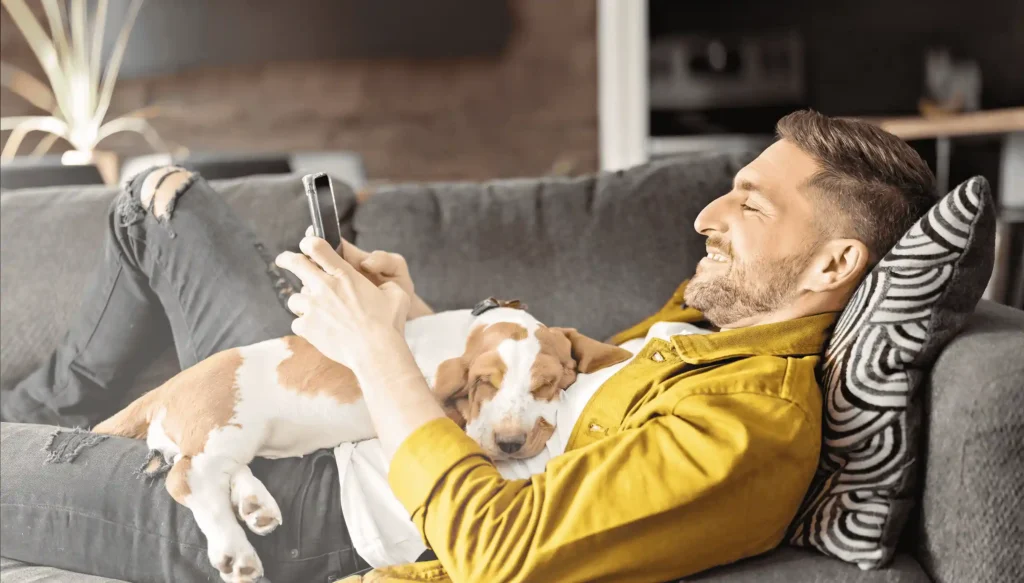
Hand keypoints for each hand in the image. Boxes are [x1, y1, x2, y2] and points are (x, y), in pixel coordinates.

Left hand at [275, 236, 410, 366]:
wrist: (376, 352)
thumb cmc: (388, 324)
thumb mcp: (396, 294)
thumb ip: (385, 284)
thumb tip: (384, 284)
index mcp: (344, 274)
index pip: (317, 246)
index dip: (308, 243)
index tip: (306, 246)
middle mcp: (324, 287)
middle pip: (295, 263)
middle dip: (286, 259)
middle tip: (283, 260)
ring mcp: (312, 307)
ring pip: (294, 298)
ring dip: (302, 302)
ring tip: (313, 311)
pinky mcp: (306, 327)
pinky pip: (297, 323)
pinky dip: (305, 326)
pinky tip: (318, 330)